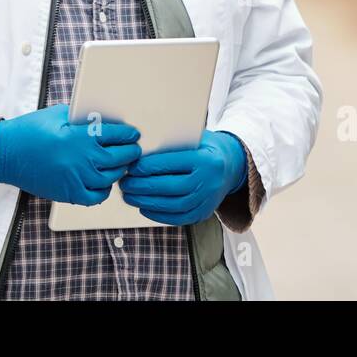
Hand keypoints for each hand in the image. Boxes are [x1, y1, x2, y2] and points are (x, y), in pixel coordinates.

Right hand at [0, 104, 140, 205]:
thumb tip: (100, 118)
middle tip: (133, 149)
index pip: (117, 135)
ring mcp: (77, 178)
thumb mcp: (57, 114)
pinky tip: (103, 182)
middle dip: (130, 152)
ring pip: (112, 177)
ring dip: (119, 170)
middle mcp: (83, 159)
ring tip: (120, 164)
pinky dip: (104, 190)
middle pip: (120, 158)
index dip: (129, 134)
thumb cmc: (29, 131)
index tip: (133, 134)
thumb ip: (81, 117)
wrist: (6, 153)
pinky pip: (97, 196)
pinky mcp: (69, 193)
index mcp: (81, 136)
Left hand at [118, 130, 246, 225]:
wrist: (232, 166)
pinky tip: (144, 207)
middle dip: (143, 186)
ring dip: (147, 202)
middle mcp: (209, 182)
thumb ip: (172, 145)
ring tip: (129, 196)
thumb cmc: (205, 148)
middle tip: (124, 183)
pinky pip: (179, 218)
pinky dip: (159, 215)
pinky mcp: (204, 213)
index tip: (130, 166)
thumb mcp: (194, 139)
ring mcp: (208, 200)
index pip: (172, 164)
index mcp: (206, 160)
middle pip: (171, 187)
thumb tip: (139, 152)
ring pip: (173, 205)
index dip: (148, 167)